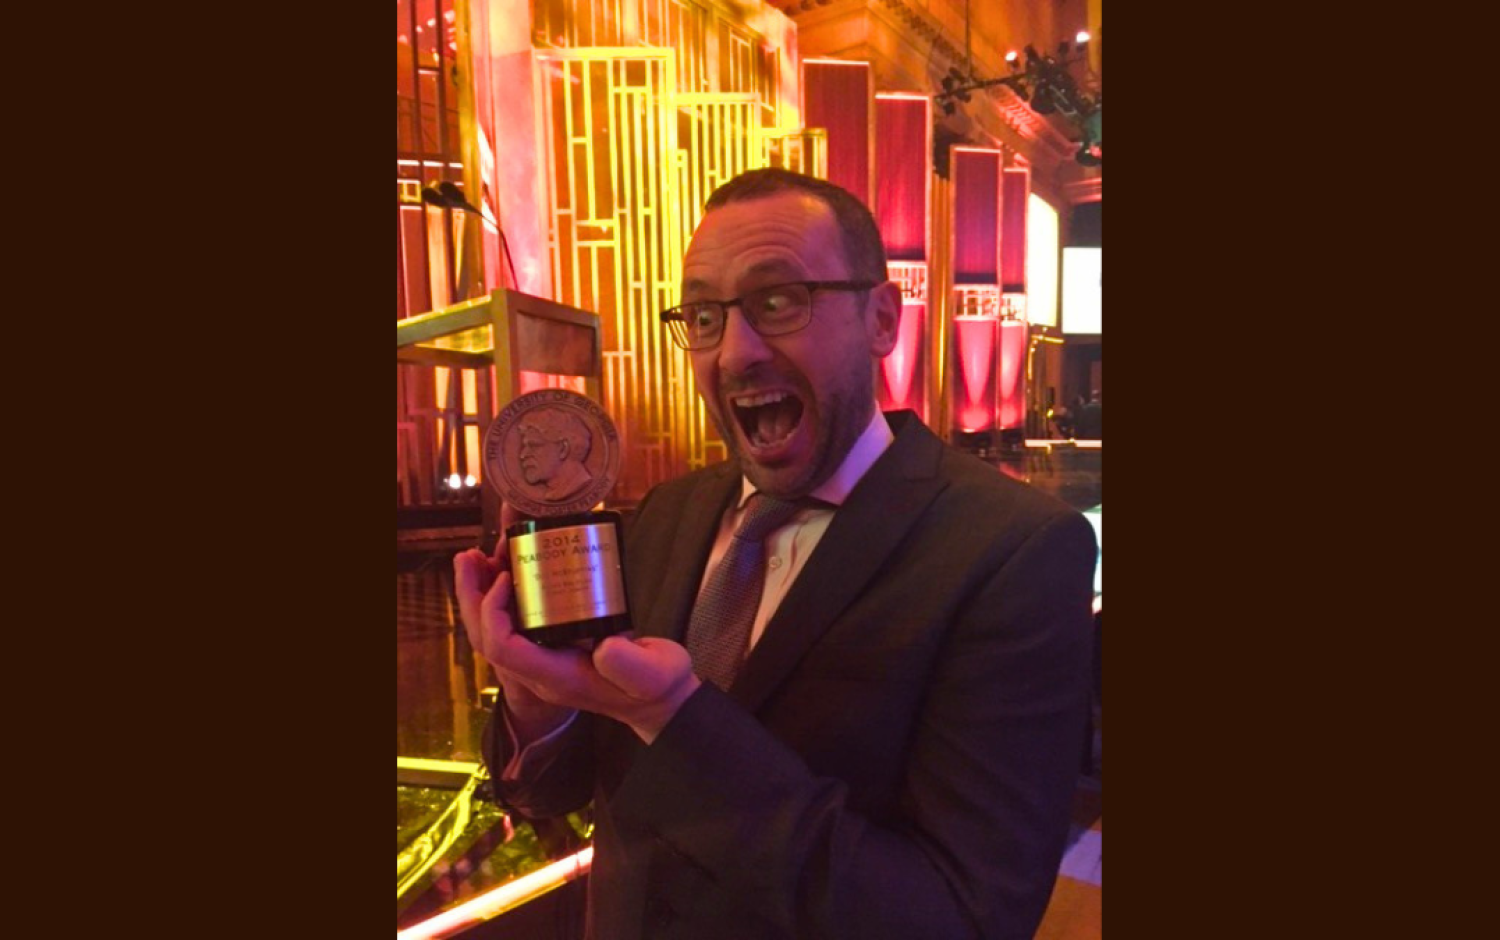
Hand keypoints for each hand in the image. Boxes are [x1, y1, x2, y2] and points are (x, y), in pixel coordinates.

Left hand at [453, 504, 700, 743]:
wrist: (662, 701)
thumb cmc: (657, 686)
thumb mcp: (651, 674)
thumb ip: (627, 664)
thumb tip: (603, 646)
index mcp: (556, 677)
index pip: (504, 649)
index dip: (494, 614)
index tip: (506, 580)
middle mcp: (541, 671)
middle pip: (488, 638)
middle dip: (473, 597)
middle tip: (469, 557)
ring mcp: (545, 661)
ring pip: (497, 631)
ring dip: (482, 594)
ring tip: (479, 557)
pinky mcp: (554, 649)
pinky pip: (515, 625)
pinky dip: (505, 597)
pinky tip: (510, 571)